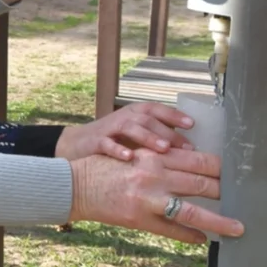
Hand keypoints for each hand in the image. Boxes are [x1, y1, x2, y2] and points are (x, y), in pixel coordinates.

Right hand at [55, 102, 193, 161]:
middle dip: (167, 131)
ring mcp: (108, 129)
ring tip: (162, 148)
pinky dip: (118, 150)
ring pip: (130, 127)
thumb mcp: (133, 136)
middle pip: (147, 119)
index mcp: (134, 114)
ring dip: (148, 137)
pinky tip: (129, 158)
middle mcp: (123, 118)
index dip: (174, 115)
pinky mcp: (94, 142)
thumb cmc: (111, 142)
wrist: (75, 146)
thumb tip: (187, 150)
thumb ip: (155, 138)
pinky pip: (107, 143)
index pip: (156, 109)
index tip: (191, 124)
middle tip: (184, 146)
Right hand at [68, 148, 244, 243]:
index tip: (236, 174)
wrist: (74, 185)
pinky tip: (203, 240)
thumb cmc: (103, 167)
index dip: (220, 167)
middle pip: (202, 183)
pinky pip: (173, 230)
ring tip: (237, 228)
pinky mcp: (140, 218)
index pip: (197, 160)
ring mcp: (148, 198)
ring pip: (194, 210)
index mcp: (154, 156)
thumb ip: (161, 160)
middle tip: (246, 199)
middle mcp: (155, 174)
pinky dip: (190, 236)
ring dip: (219, 221)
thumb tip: (192, 166)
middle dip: (226, 192)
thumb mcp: (135, 155)